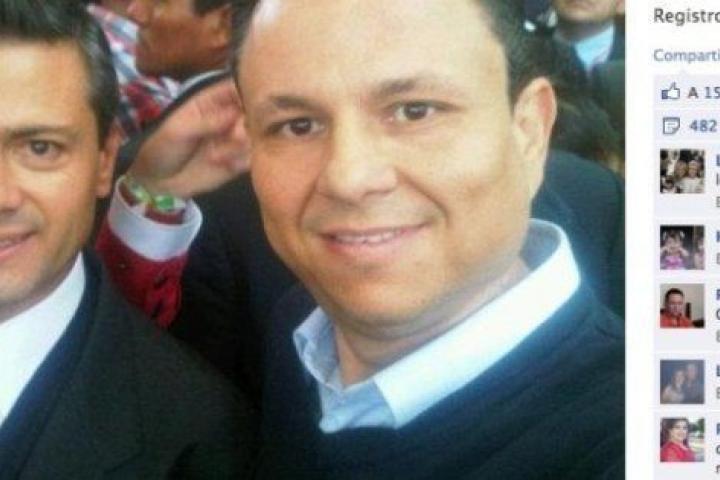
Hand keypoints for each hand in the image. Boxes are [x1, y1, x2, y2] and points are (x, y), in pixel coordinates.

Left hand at [128, 79, 248, 198]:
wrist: (158, 181)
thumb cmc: (162, 147)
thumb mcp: (179, 130)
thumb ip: (207, 121)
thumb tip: (234, 114)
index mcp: (212, 102)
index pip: (237, 89)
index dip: (248, 91)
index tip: (249, 103)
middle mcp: (228, 119)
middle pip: (253, 113)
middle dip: (247, 123)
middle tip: (235, 135)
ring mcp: (234, 141)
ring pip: (255, 137)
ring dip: (243, 146)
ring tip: (217, 157)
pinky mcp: (238, 162)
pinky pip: (251, 159)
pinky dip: (242, 162)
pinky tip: (226, 166)